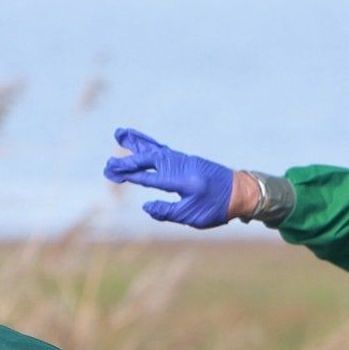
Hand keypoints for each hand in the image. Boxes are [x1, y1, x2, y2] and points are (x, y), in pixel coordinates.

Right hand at [104, 128, 234, 228]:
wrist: (240, 191)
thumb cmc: (217, 208)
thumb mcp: (192, 216)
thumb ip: (167, 211)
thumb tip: (146, 206)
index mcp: (182, 180)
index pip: (151, 177)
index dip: (131, 176)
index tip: (113, 174)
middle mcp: (181, 165)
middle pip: (150, 159)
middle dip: (128, 160)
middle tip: (108, 162)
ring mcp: (184, 159)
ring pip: (156, 149)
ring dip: (137, 142)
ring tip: (120, 133)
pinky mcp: (186, 159)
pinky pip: (163, 149)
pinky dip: (149, 144)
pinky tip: (141, 143)